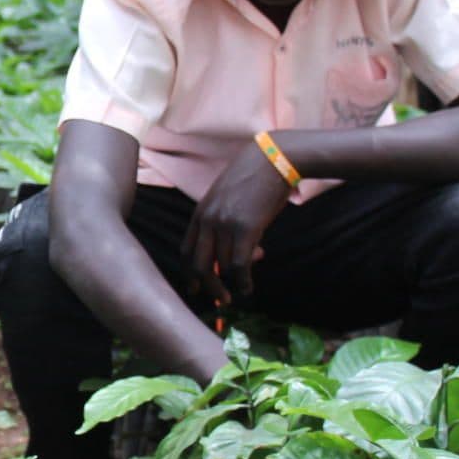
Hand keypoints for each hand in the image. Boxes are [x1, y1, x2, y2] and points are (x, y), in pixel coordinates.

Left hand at [183, 140, 293, 305]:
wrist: (272, 159)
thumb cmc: (255, 180)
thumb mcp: (230, 201)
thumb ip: (227, 226)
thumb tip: (243, 257)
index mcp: (200, 213)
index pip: (186, 250)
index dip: (189, 273)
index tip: (194, 288)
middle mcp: (207, 220)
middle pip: (197, 264)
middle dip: (206, 287)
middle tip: (219, 300)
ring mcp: (224, 224)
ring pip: (220, 267)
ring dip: (231, 284)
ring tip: (241, 291)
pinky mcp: (245, 228)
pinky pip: (238, 265)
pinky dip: (243, 281)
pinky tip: (248, 287)